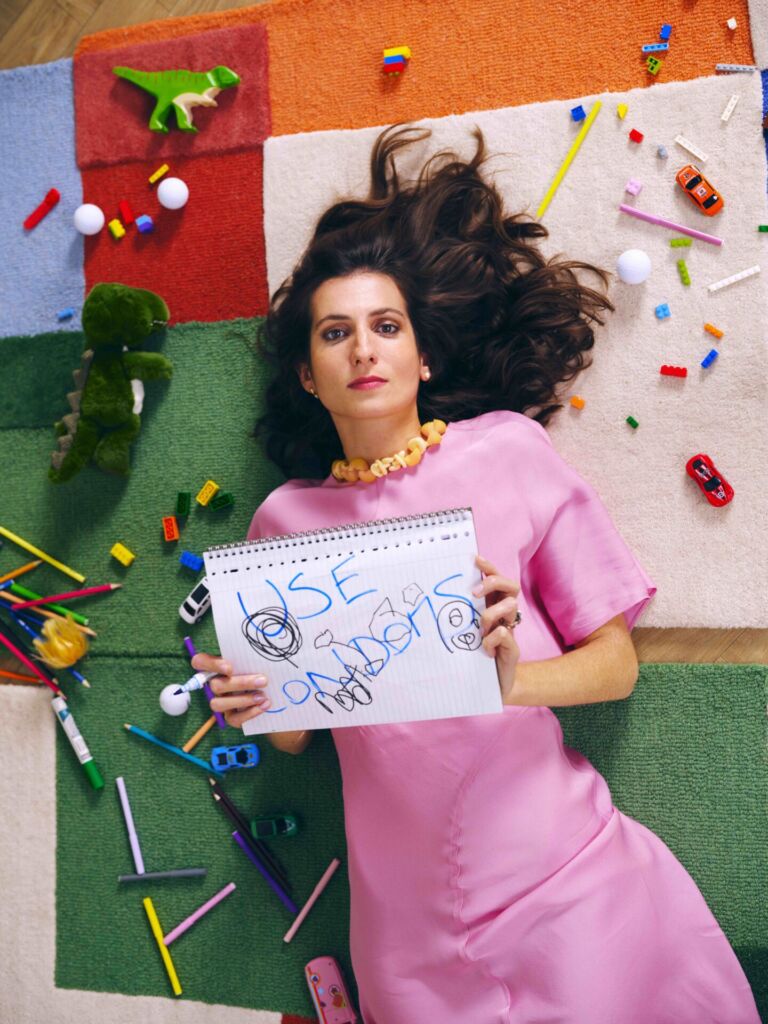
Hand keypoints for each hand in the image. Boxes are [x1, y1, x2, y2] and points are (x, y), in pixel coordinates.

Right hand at [191, 652, 270, 727]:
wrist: (270, 690)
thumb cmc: (258, 668)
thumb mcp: (253, 660)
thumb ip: (248, 657)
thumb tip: (256, 651)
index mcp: (215, 666)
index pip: (199, 662)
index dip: (211, 665)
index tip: (230, 668)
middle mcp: (213, 684)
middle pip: (215, 685)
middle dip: (240, 683)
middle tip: (263, 681)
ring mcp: (220, 701)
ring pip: (218, 704)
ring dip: (243, 700)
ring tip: (262, 696)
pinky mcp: (229, 717)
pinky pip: (233, 719)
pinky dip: (250, 713)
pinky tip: (264, 705)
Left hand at [472, 554, 520, 702]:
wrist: (492, 686)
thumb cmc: (473, 656)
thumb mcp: (464, 632)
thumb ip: (460, 616)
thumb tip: (434, 598)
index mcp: (493, 607)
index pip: (497, 579)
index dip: (489, 567)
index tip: (475, 559)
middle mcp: (505, 616)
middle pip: (511, 586)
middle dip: (494, 583)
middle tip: (475, 592)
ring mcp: (511, 631)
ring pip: (511, 606)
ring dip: (491, 613)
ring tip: (480, 627)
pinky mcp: (513, 650)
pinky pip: (504, 634)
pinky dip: (492, 639)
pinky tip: (484, 649)